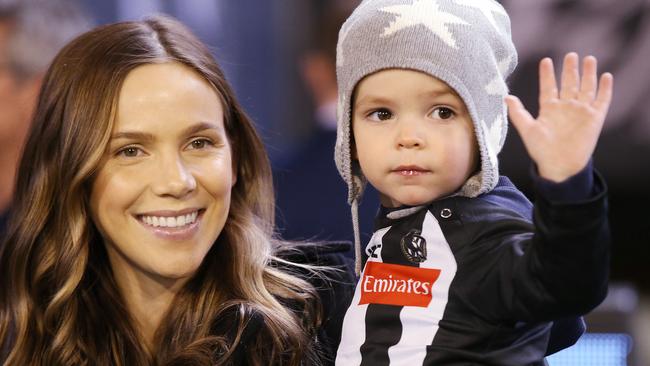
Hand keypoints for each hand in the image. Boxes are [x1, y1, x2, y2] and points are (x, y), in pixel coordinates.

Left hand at [505, 53, 613, 181]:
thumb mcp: (527, 129)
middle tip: (570, 55)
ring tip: (588, 59)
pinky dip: (604, 89)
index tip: (546, 60)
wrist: (559, 166)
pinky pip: (602, 100)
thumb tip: (505, 97)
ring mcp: (581, 112)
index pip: (549, 87)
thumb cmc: (541, 150)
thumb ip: (517, 113)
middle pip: (569, 83)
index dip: (547, 74)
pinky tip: (605, 76)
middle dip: (570, 69)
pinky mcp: (595, 118)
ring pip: (586, 88)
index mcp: (549, 109)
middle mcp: (565, 107)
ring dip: (588, 74)